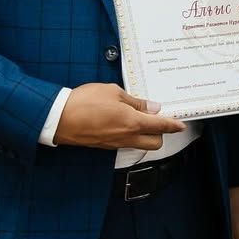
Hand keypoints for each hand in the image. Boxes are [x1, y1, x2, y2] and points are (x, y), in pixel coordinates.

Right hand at [53, 82, 184, 149]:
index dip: (173, 126)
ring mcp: (115, 144)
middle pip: (154, 143)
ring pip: (140, 144)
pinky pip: (125, 143)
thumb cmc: (84, 102)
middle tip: (157, 118)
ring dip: (145, 134)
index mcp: (132, 122)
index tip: (181, 125)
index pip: (160, 126)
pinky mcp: (105, 146)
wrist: (58, 118)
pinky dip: (130, 135)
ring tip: (139, 117)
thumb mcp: (113, 92)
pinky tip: (123, 122)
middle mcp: (126, 137)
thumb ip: (134, 101)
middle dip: (160, 132)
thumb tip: (150, 107)